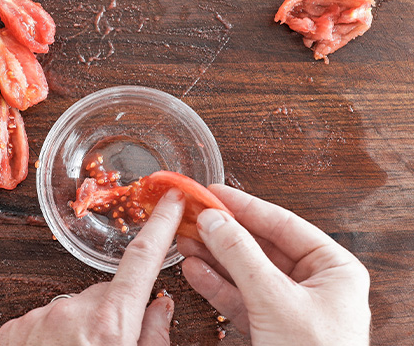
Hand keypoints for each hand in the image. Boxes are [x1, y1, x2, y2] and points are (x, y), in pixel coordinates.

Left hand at [0, 189, 185, 345]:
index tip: (171, 198)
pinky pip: (43, 320)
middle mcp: (71, 312)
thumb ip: (153, 336)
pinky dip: (52, 335)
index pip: (142, 260)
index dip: (160, 225)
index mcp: (110, 324)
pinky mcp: (12, 330)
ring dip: (79, 327)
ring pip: (72, 308)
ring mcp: (38, 319)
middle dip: (113, 312)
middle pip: (105, 295)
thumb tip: (161, 302)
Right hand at [178, 184, 370, 344]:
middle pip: (259, 246)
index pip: (282, 224)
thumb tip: (214, 220)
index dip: (244, 206)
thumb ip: (241, 256)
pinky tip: (194, 269)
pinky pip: (239, 296)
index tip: (213, 192)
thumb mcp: (275, 299)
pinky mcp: (269, 325)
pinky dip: (215, 283)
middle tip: (193, 215)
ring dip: (213, 256)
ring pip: (244, 270)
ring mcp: (289, 305)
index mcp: (332, 268)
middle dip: (223, 233)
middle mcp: (312, 283)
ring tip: (186, 239)